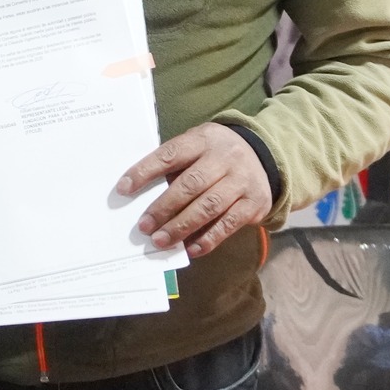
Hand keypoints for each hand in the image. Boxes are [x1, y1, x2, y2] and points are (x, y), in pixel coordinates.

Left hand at [117, 123, 271, 258]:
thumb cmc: (215, 155)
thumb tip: (141, 195)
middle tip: (143, 226)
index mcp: (203, 140)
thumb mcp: (197, 146)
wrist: (265, 155)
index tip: (123, 189)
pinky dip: (208, 239)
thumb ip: (175, 165)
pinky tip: (190, 249)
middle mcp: (225, 158)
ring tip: (161, 241)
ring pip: (209, 206)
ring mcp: (242, 181)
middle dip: (164, 208)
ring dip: (182, 227)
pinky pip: (228, 224)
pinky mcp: (254, 203)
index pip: (170, 154)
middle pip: (190, 184)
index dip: (145, 171)